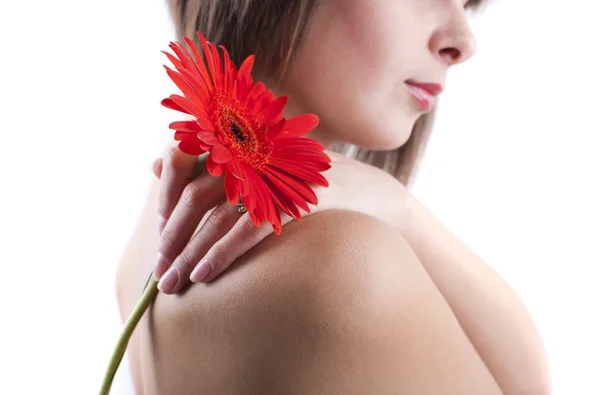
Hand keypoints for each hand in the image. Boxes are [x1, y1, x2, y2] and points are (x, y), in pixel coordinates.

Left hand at [152, 143, 406, 293]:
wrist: (366, 190)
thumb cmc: (300, 180)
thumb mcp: (251, 166)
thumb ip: (203, 163)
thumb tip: (154, 163)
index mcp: (238, 141)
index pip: (183, 159)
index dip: (165, 196)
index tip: (159, 230)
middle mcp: (252, 154)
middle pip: (195, 197)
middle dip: (171, 238)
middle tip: (159, 274)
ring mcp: (273, 177)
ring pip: (216, 217)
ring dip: (190, 254)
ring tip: (172, 285)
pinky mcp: (292, 200)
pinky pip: (249, 229)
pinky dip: (223, 253)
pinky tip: (205, 276)